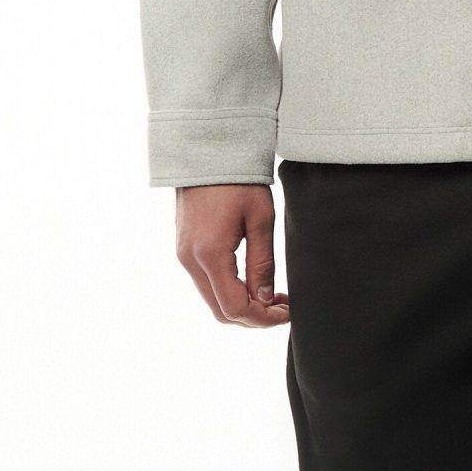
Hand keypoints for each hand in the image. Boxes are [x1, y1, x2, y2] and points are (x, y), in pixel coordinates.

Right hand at [174, 184, 289, 327]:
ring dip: (242, 305)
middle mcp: (190, 260)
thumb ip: (262, 264)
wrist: (206, 151)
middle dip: (254, 317)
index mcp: (210, 254)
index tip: (287, 312)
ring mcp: (183, 255)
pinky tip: (251, 282)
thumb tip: (264, 300)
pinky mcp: (184, 248)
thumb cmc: (238, 180)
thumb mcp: (261, 220)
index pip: (235, 308)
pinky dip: (229, 291)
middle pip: (221, 311)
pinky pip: (206, 283)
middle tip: (283, 307)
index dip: (263, 319)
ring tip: (272, 295)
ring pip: (213, 300)